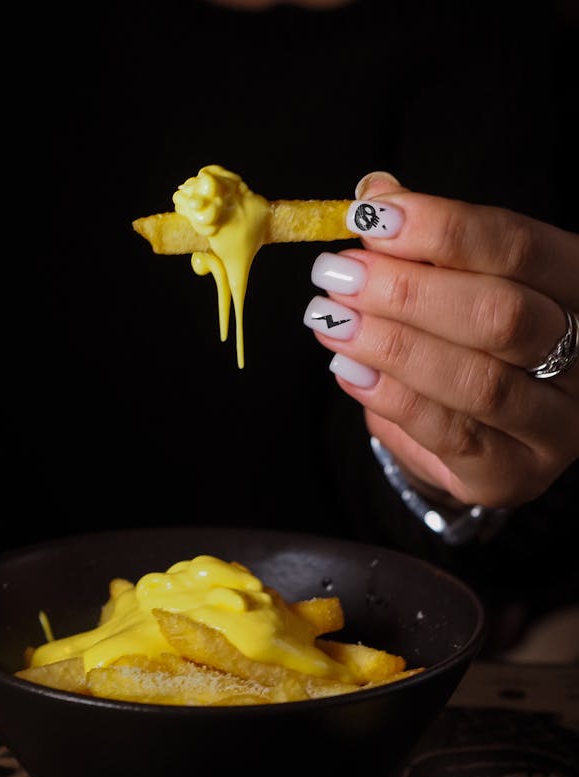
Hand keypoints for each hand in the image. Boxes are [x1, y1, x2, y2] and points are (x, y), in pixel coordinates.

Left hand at [303, 172, 578, 508]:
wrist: (492, 432)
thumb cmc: (476, 338)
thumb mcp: (463, 281)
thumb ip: (427, 243)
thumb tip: (374, 193)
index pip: (519, 247)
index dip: (442, 230)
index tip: (368, 217)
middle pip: (500, 315)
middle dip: (407, 292)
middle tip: (336, 274)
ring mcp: (558, 424)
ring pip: (476, 381)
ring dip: (390, 345)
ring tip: (329, 318)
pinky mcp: (515, 474)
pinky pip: (450, 435)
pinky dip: (391, 398)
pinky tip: (347, 369)